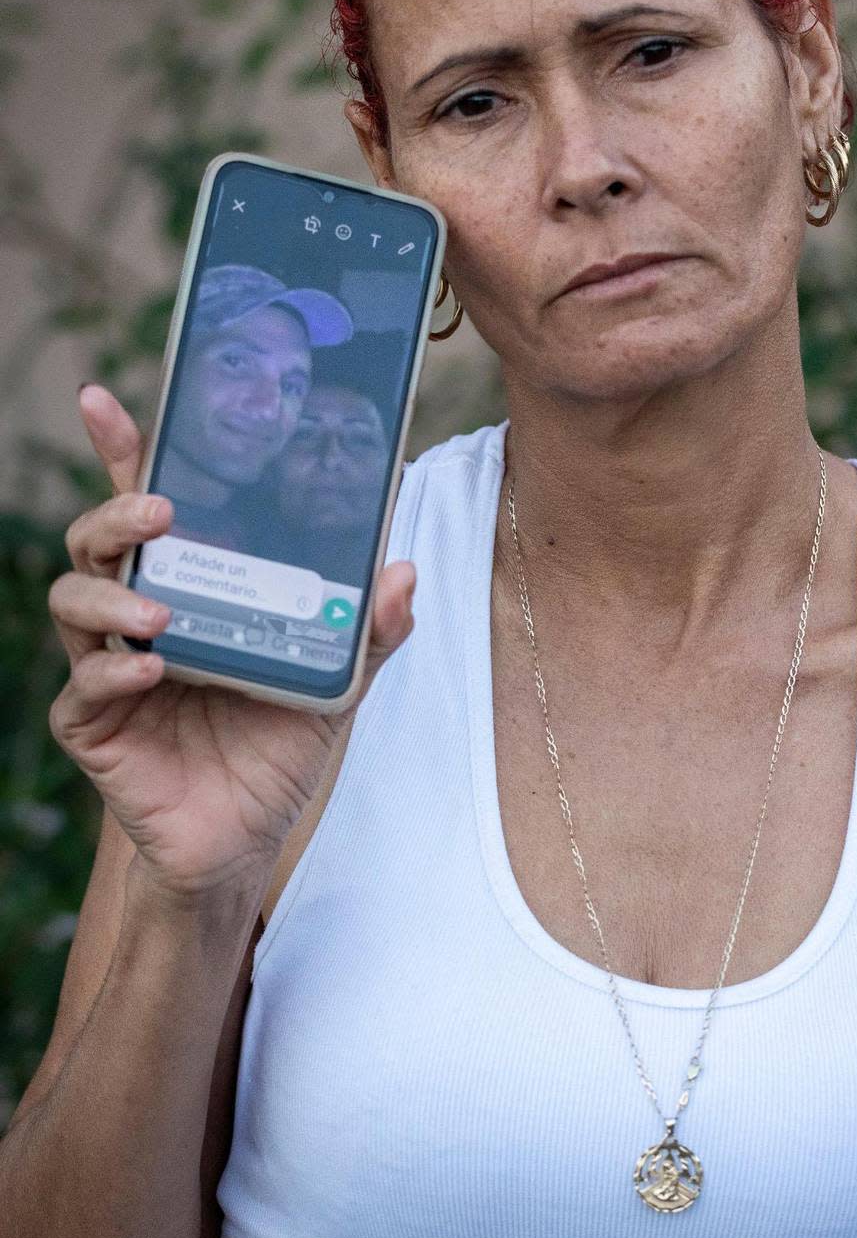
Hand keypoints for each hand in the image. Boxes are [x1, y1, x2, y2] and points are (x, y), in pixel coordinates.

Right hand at [47, 385, 415, 899]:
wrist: (246, 838)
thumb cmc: (278, 746)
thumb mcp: (336, 683)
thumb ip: (368, 632)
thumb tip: (402, 571)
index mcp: (194, 586)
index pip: (151, 506)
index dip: (124, 450)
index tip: (103, 399)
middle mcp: (142, 612)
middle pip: (99, 537)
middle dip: (117, 510)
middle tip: (162, 510)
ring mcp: (110, 665)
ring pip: (73, 598)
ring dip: (112, 590)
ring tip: (161, 609)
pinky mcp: (95, 724)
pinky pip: (82, 685)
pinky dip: (113, 671)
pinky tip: (151, 669)